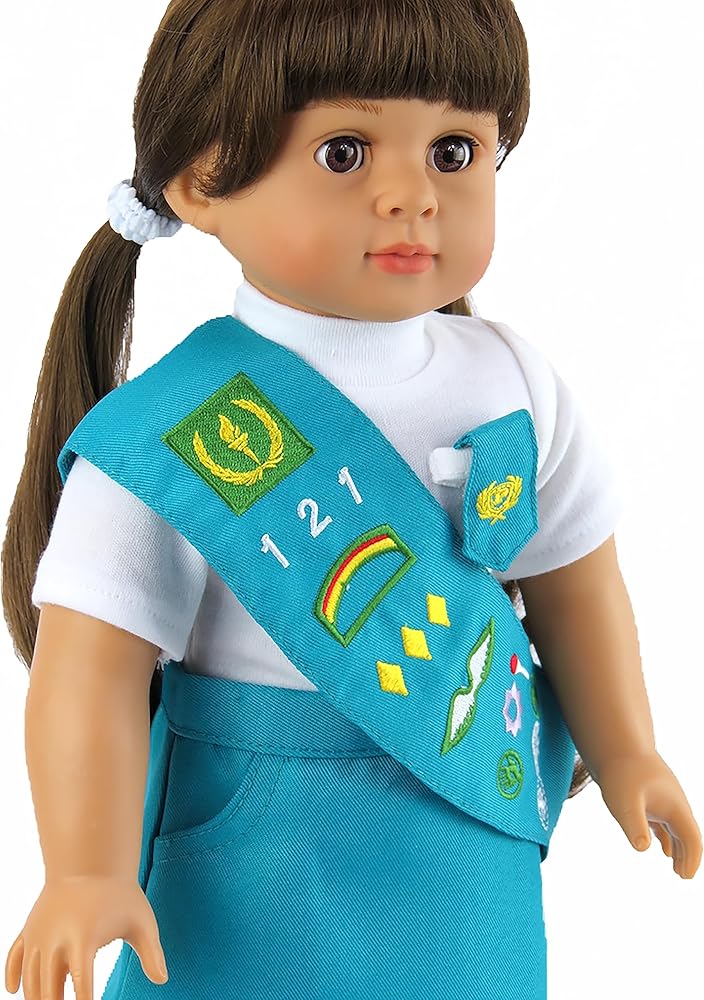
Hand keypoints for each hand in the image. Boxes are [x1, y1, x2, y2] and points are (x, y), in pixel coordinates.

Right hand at [4, 875, 167, 999]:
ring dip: (37, 997)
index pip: (82, 988)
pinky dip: (12, 976)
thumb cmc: (120, 894)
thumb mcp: (141, 921)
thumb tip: (162, 979)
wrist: (90, 861)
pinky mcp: (30, 930)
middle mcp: (56, 940)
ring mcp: (39, 935)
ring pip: (30, 980)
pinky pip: (13, 958)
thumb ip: (152, 953)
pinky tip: (15, 990)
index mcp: (84, 940)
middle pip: (49, 990)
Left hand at [597, 752, 702, 878]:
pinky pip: (663, 821)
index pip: (692, 838)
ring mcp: (662, 798)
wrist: (613, 744)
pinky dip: (665, 836)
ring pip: (676, 828)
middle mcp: (673, 802)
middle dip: (687, 856)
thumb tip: (643, 848)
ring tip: (676, 868)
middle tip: (681, 876)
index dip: (691, 859)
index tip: (684, 877)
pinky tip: (660, 847)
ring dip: (678, 848)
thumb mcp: (625, 801)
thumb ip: (635, 824)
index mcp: (675, 806)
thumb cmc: (621, 772)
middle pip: (687, 835)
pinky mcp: (648, 795)